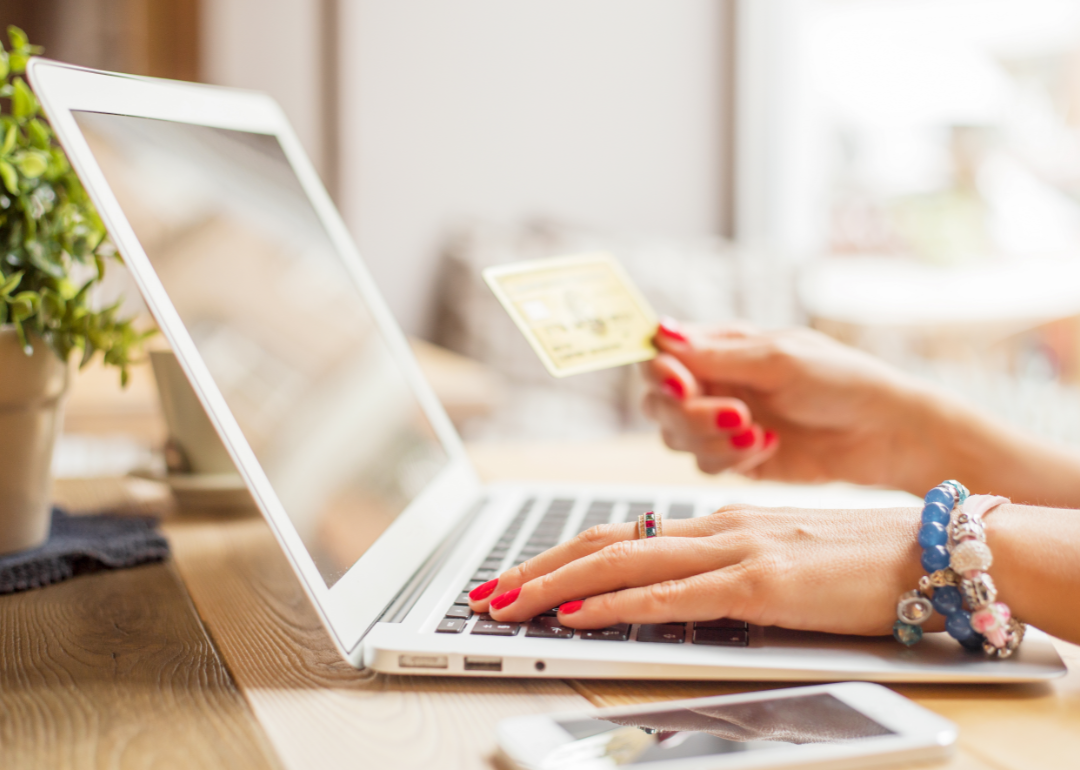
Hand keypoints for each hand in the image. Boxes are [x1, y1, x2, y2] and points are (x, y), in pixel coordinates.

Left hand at [469, 505, 925, 634]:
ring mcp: (737, 551)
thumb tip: (674, 597)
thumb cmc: (860, 562)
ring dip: (556, 585)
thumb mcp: (777, 563)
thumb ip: (725, 574)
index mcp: (718, 524)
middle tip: (488, 592)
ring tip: (509, 604)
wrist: (934, 551)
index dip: (562, 555)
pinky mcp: (762, 583)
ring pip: (624, 560)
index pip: (620, 534)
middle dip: (537, 568)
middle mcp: (717, 528)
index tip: (519, 577)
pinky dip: (617, 604)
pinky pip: (673, 594)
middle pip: (605, 541)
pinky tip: (580, 616)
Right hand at [641, 320, 936, 491]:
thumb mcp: (778, 359)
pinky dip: (731, 458)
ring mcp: (721, 423)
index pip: (661, 356)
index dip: (661, 372)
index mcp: (720, 347)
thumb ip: (715, 354)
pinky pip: (704, 464)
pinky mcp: (735, 458)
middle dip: (688, 413)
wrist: (883, 433)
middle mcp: (714, 383)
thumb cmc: (840, 381)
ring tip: (757, 432)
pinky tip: (770, 446)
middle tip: (734, 414)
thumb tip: (660, 332)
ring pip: (676, 437)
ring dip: (711, 438)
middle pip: (659, 402)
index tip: (682, 385)